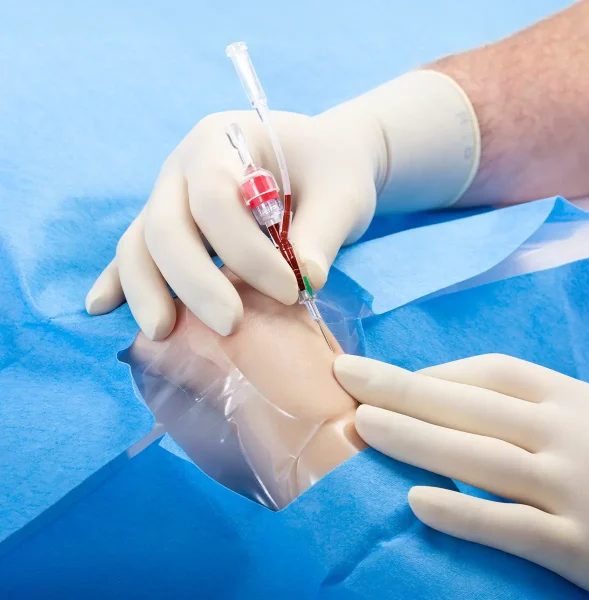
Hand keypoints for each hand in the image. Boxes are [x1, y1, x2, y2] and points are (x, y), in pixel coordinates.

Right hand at [86, 110, 377, 339]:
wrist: (319, 160)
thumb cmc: (331, 169)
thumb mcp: (342, 193)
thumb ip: (323, 233)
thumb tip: (305, 278)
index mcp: (225, 141)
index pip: (215, 198)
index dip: (246, 253)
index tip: (290, 290)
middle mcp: (185, 166)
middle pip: (168, 226)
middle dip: (194, 282)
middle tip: (231, 326)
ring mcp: (170, 195)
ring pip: (141, 242)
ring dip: (146, 289)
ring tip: (163, 333)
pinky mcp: (170, 224)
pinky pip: (136, 250)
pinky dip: (119, 278)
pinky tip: (100, 305)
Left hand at [334, 353, 588, 593]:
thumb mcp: (587, 418)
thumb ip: (533, 410)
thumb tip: (448, 399)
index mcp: (571, 397)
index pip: (491, 372)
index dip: (435, 372)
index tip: (391, 379)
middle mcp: (570, 433)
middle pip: (470, 406)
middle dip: (401, 388)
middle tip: (346, 375)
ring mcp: (576, 489)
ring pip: (479, 458)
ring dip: (415, 440)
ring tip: (361, 426)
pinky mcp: (583, 549)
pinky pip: (513, 528)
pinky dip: (464, 515)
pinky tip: (415, 504)